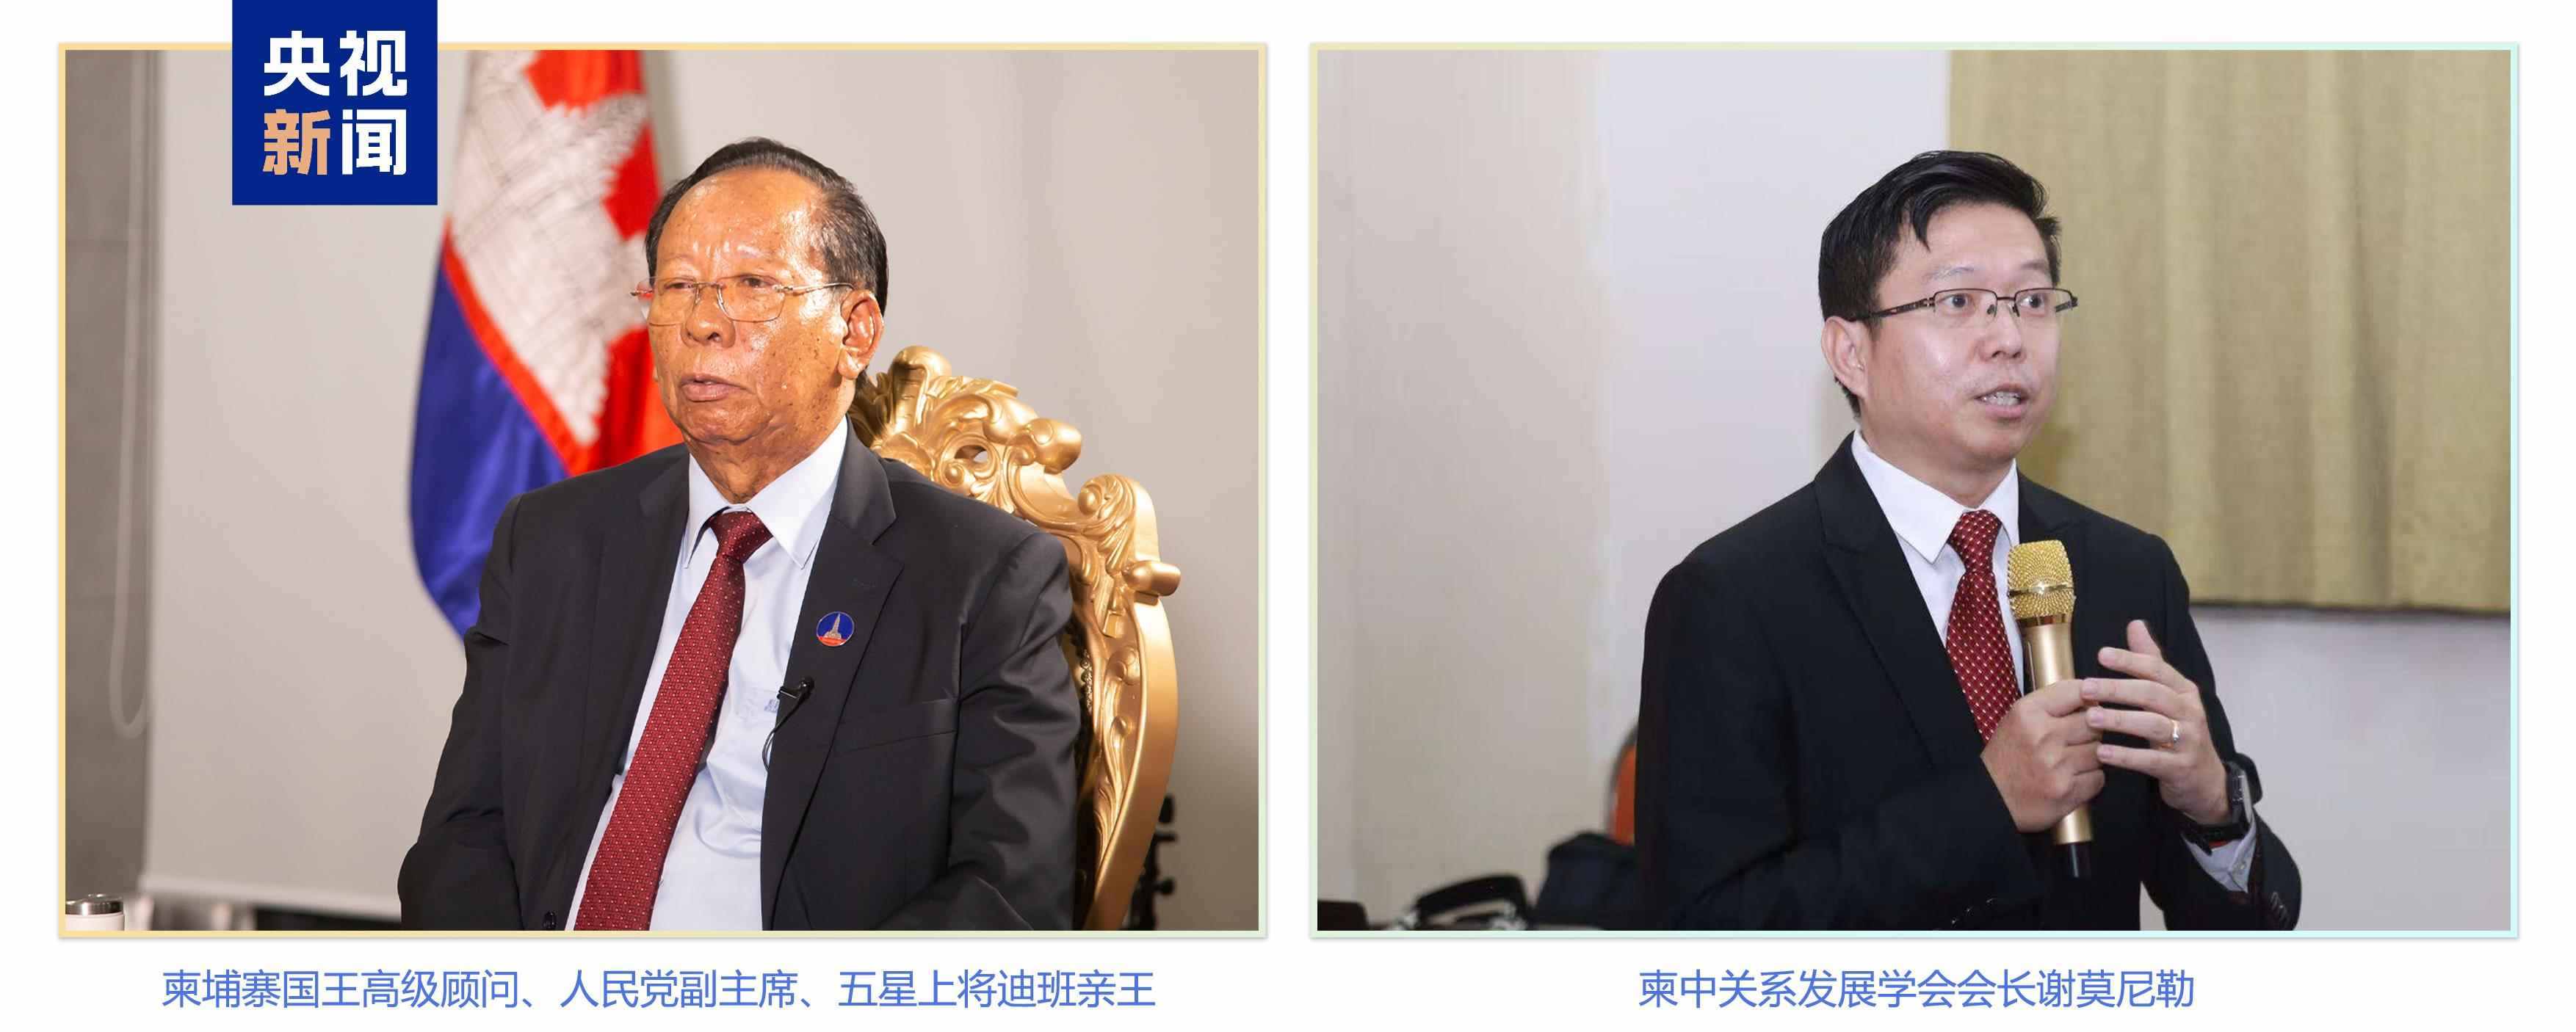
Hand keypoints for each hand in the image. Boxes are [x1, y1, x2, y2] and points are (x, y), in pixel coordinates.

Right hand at [1979, 677, 2104, 831]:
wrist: (1991, 800)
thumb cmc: (2007, 759)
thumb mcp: (2017, 721)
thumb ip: (2050, 706)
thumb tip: (2093, 698)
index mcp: (2027, 713)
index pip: (2076, 691)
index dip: (2088, 698)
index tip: (2088, 706)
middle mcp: (2042, 736)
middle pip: (2094, 722)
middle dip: (2091, 730)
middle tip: (2077, 738)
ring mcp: (2056, 765)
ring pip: (2099, 750)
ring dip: (2090, 756)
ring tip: (2071, 761)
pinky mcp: (2068, 791)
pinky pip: (2098, 777)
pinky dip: (2089, 779)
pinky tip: (2072, 779)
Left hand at [2084, 620, 2230, 825]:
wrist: (2205, 780)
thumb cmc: (2178, 731)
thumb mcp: (2169, 695)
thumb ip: (2151, 661)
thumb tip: (2135, 624)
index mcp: (2183, 690)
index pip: (2157, 669)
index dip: (2130, 660)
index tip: (2101, 654)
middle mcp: (2190, 711)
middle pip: (2152, 694)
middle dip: (2117, 689)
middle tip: (2085, 688)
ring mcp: (2188, 740)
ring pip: (2153, 725)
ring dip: (2120, 720)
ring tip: (2090, 718)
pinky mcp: (2181, 767)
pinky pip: (2152, 760)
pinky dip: (2127, 756)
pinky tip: (2102, 753)